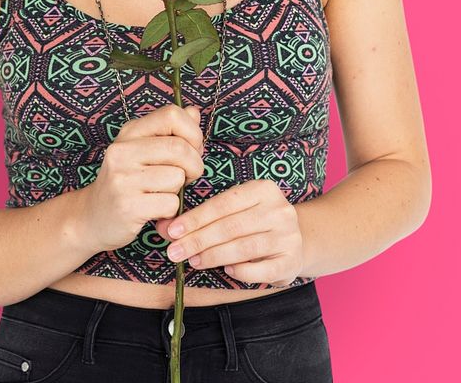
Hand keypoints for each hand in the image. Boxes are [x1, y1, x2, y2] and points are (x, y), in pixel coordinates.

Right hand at [80, 104, 203, 252]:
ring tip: (162, 193)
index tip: (192, 149)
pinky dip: (171, 210)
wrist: (91, 217)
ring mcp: (122, 178)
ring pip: (177, 177)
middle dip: (194, 165)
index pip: (171, 115)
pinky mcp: (127, 206)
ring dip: (179, 190)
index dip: (192, 132)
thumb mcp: (143, 150)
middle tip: (187, 176)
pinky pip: (170, 204)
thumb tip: (193, 112)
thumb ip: (170, 131)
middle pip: (179, 148)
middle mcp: (122, 151)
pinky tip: (155, 209)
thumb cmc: (126, 181)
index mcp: (130, 132)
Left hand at [154, 180, 303, 286]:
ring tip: (192, 260)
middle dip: (198, 240)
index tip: (172, 231)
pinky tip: (225, 270)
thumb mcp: (234, 211)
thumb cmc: (255, 223)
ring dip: (213, 256)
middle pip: (231, 227)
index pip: (223, 204)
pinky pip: (260, 270)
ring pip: (243, 248)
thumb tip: (164, 227)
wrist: (296, 240)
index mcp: (263, 189)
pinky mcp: (291, 261)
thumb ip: (202, 217)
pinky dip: (239, 271)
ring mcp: (288, 236)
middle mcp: (279, 210)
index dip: (195, 218)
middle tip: (174, 251)